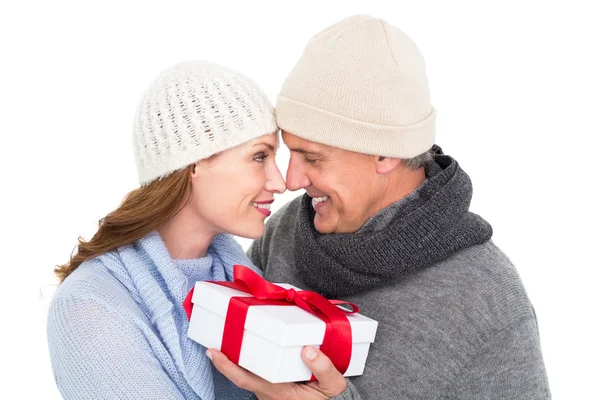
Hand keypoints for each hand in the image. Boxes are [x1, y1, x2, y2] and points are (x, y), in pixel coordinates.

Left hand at [206, 346, 347, 399]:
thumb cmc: (328, 397)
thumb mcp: (332, 386)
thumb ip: (324, 368)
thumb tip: (308, 350)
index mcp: (277, 390)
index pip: (244, 377)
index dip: (226, 366)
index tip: (213, 352)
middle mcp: (268, 392)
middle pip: (241, 374)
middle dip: (227, 359)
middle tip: (216, 341)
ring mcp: (268, 392)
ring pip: (249, 374)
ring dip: (239, 360)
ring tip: (232, 339)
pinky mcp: (271, 390)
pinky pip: (257, 376)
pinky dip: (251, 363)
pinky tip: (252, 349)